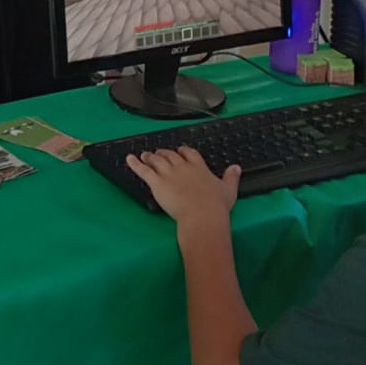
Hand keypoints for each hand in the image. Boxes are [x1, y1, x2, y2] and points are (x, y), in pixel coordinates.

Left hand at [125, 147, 240, 222]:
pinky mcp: (156, 183)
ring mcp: (168, 173)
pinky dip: (135, 164)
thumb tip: (236, 167)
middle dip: (164, 153)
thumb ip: (231, 177)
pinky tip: (129, 159)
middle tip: (159, 153)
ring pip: (156, 160)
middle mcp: (182, 167)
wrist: (202, 214)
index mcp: (198, 167)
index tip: (180, 150)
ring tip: (145, 155)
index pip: (189, 153)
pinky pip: (143, 170)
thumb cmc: (216, 205)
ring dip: (150, 156)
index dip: (183, 151)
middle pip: (170, 155)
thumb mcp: (228, 190)